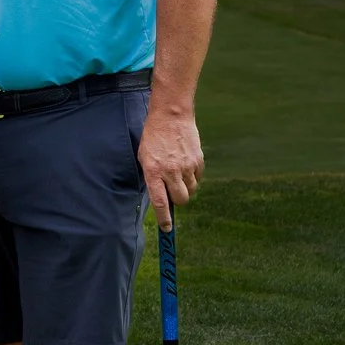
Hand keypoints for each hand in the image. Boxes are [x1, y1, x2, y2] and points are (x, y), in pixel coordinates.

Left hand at [137, 101, 202, 218]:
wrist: (171, 116)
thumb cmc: (153, 137)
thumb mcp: (145, 157)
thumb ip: (152, 177)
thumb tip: (162, 197)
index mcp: (154, 172)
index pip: (160, 202)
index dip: (164, 218)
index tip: (167, 228)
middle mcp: (171, 171)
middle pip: (182, 199)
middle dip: (178, 200)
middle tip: (174, 191)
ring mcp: (186, 166)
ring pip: (191, 189)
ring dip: (186, 186)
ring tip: (178, 171)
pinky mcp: (198, 160)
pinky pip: (198, 177)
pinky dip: (193, 176)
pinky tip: (186, 163)